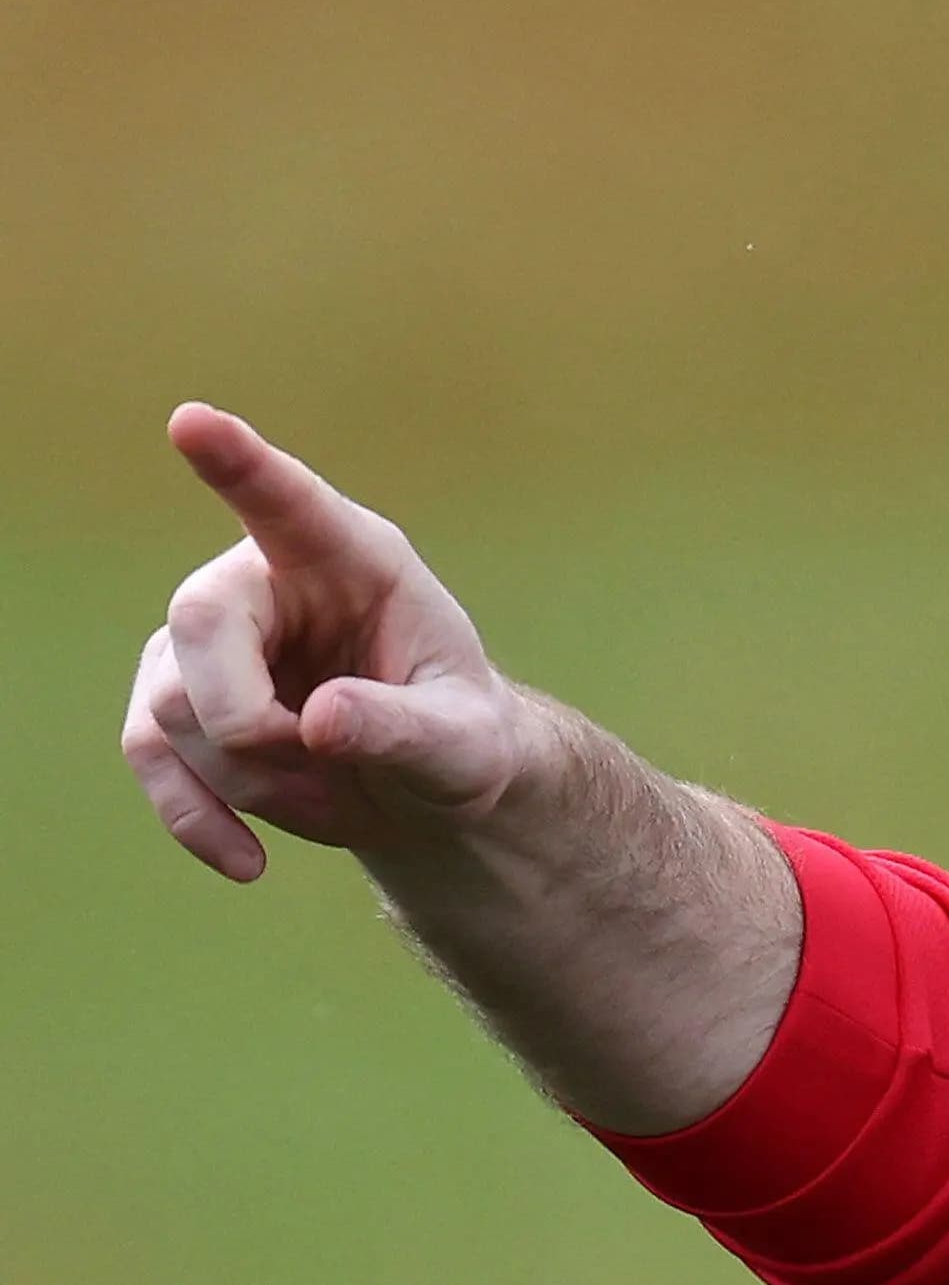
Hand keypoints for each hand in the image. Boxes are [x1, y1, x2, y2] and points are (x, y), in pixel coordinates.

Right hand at [123, 405, 528, 880]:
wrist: (428, 789)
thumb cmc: (463, 741)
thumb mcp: (464, 746)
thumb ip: (405, 729)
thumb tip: (320, 722)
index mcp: (354, 558)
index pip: (288, 500)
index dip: (240, 463)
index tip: (193, 421)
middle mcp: (268, 581)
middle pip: (197, 625)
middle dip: (249, 719)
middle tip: (324, 764)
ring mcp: (210, 639)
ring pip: (172, 706)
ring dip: (249, 777)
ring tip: (330, 792)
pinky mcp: (175, 698)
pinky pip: (148, 755)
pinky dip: (196, 817)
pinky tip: (249, 863)